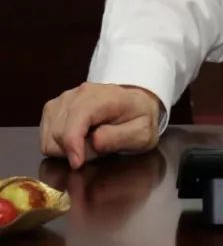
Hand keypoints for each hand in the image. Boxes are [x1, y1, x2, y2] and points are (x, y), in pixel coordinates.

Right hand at [40, 83, 161, 168]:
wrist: (135, 103)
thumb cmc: (140, 119)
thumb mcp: (142, 132)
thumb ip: (120, 137)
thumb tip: (94, 141)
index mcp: (103, 96)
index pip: (77, 119)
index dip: (73, 144)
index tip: (78, 164)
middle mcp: (79, 94)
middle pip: (59, 133)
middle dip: (75, 150)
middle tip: (97, 151)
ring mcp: (63, 99)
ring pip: (49, 137)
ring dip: (66, 149)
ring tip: (89, 144)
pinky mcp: (54, 107)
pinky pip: (45, 136)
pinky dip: (59, 145)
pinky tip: (78, 140)